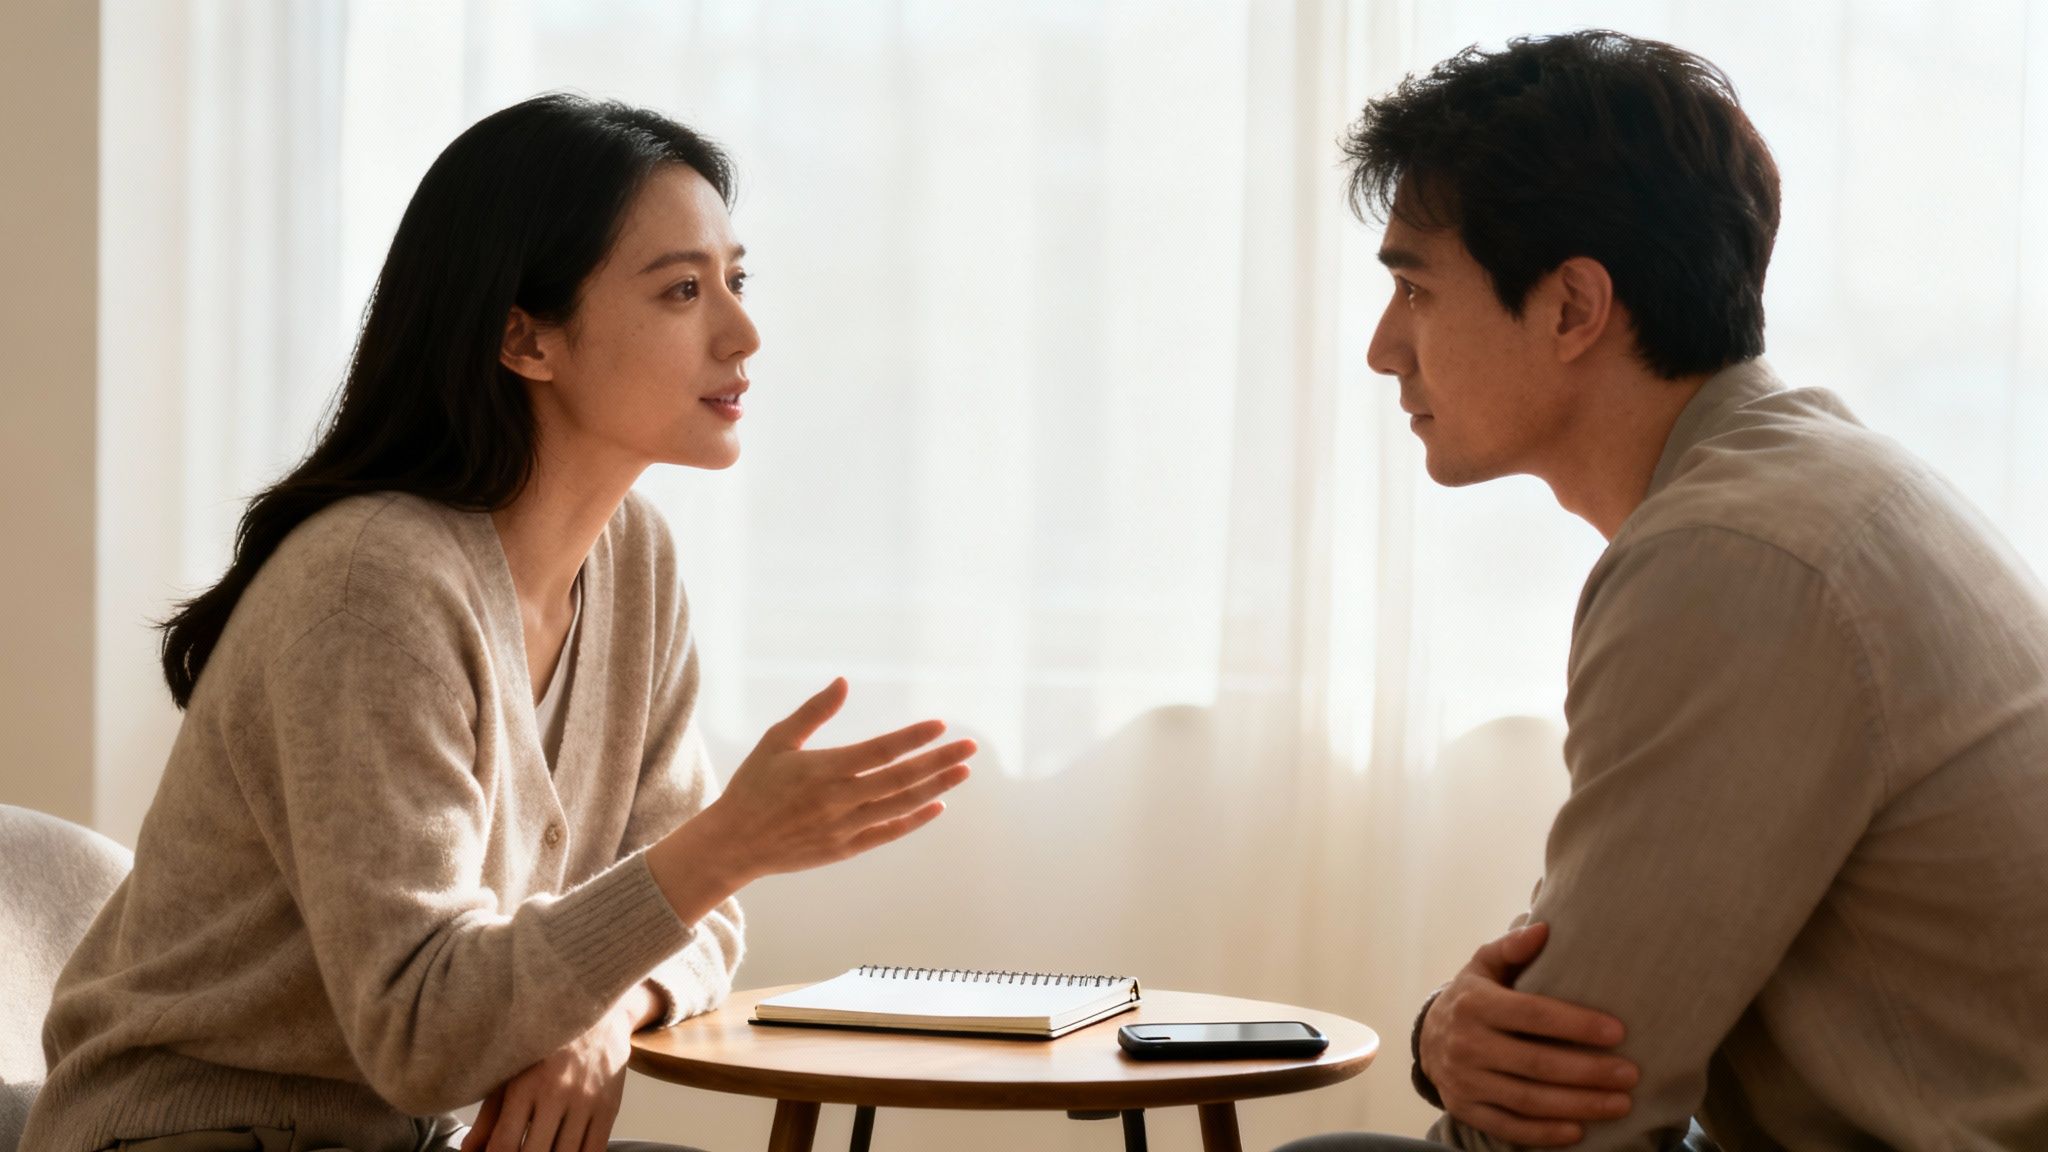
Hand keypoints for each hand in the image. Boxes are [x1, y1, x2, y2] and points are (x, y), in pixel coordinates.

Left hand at [459, 994, 639, 1151]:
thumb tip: (469, 1151)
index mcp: (525, 1084)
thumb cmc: (547, 1042)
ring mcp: (587, 1101)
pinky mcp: (610, 1107)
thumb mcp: (511, 1071)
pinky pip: (595, 1150)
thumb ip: (489, 1116)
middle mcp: (557, 1093)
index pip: (504, 1143)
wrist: (598, 1010)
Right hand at [673, 678, 974, 886]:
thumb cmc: (754, 785)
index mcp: (823, 769)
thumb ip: (813, 713)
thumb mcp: (777, 741)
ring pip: (900, 805)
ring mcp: (844, 827)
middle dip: (939, 761)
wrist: (735, 842)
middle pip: (900, 778)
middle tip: (971, 747)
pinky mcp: (845, 849)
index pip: (880, 750)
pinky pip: (887, 833)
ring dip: (935, 788)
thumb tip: (844, 681)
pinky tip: (937, 805)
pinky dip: (914, 819)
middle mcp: (838, 799)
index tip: (941, 725)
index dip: (913, 738)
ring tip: (962, 772)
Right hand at [1420, 921, 1639, 1145]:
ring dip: (1578, 1105)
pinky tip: (1579, 1131)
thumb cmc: (1472, 998)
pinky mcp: (1465, 1109)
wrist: (1427, 1039)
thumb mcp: (1483, 966)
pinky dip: (1544, 1133)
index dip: (1577, 1024)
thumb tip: (1544, 929)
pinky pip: (1509, 1126)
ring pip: (1528, 1099)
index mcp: (1475, 1004)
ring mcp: (1464, 1081)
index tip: (1620, 1031)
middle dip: (1589, 1071)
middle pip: (1536, 1063)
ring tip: (1620, 1103)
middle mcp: (1466, 1044)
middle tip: (1631, 1074)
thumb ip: (1512, 948)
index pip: (1533, 1014)